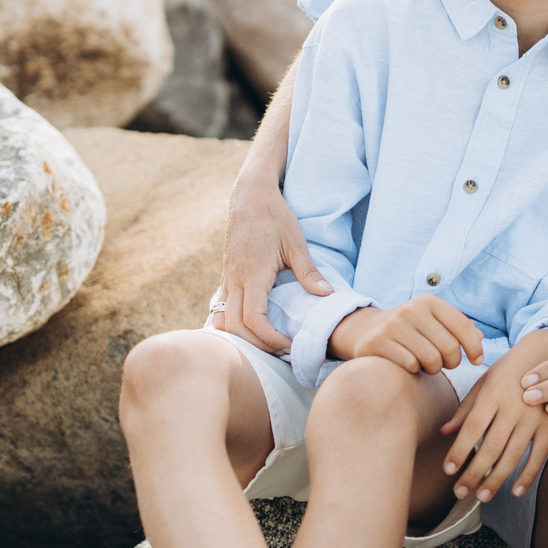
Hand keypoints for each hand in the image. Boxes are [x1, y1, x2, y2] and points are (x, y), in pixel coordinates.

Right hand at [213, 173, 327, 353]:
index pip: (253, 318)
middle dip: (257, 345)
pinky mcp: (225, 276)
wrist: (249, 196)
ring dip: (241, 338)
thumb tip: (326, 295)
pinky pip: (220, 308)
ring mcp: (226, 278)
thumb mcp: (296, 241)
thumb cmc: (275, 216)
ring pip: (222, 320)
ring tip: (267, 344)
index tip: (289, 345)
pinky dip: (231, 326)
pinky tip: (249, 332)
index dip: (270, 338)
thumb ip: (308, 271)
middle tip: (282, 351)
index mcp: (252, 273)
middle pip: (234, 326)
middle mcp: (234, 279)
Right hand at [329, 296, 486, 374]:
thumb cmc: (411, 330)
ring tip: (426, 365)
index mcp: (430, 302)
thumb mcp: (435, 322)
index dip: (475, 348)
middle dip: (451, 362)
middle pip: (449, 348)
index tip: (476, 360)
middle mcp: (411, 310)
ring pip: (431, 359)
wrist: (366, 330)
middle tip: (444, 364)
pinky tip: (409, 365)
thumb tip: (479, 339)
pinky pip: (410, 365)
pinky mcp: (377, 342)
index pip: (463, 326)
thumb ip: (460, 329)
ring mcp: (392, 325)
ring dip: (433, 369)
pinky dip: (414, 370)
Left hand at [439, 330, 547, 501]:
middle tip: (459, 492)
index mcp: (492, 394)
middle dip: (474, 473)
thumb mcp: (484, 383)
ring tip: (481, 497)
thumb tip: (444, 433)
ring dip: (496, 479)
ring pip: (513, 455)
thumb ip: (465, 409)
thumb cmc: (508, 371)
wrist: (546, 355)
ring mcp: (533, 418)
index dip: (459, 450)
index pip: (472, 428)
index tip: (447, 470)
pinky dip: (528, 475)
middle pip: (490, 447)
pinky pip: (538, 455)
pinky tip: (515, 491)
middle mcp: (512, 407)